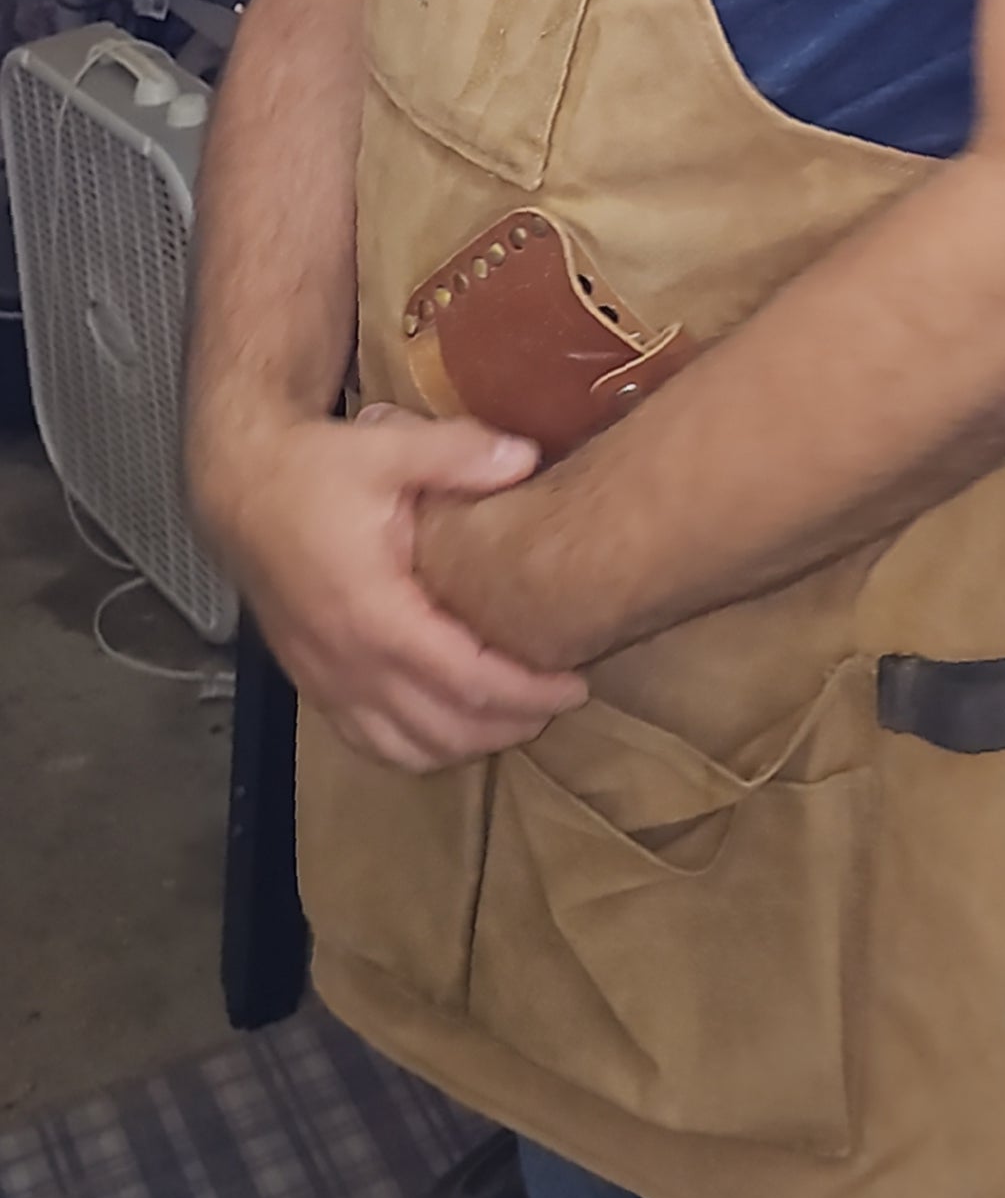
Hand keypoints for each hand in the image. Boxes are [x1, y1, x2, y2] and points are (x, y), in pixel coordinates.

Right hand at [205, 405, 588, 770]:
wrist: (237, 489)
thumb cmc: (312, 470)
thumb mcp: (385, 448)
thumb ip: (458, 453)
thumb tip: (527, 457)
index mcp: (374, 613)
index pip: (466, 681)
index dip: (526, 692)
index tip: (575, 684)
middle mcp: (348, 663)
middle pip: (444, 729)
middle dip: (510, 724)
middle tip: (560, 701)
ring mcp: (325, 681)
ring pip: (406, 749)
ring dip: (467, 745)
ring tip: (516, 718)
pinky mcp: (312, 684)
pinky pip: (369, 742)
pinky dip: (416, 749)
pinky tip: (448, 730)